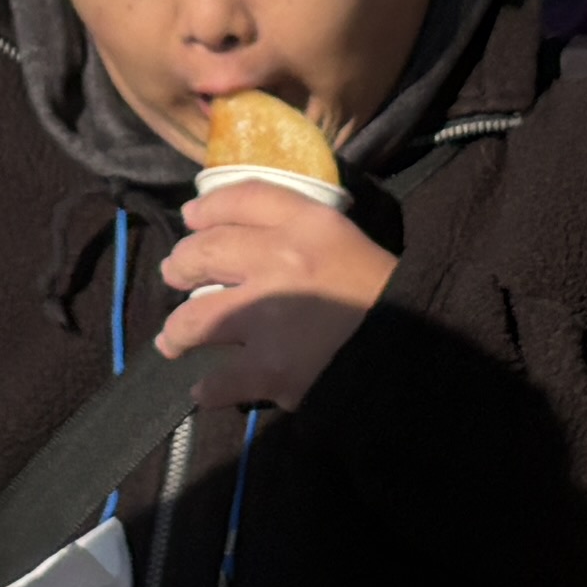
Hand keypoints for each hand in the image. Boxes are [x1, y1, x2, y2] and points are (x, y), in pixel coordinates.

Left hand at [155, 176, 396, 409]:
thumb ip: (298, 227)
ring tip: (172, 342)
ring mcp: (269, 317)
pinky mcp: (271, 367)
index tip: (190, 220)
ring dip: (177, 333)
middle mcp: (281, 262)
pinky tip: (203, 389)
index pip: (242, 198)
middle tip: (175, 276)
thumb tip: (237, 227)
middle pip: (203, 253)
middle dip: (181, 266)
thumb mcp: (347, 240)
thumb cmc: (384, 295)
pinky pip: (219, 380)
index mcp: (308, 224)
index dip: (207, 208)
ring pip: (196, 320)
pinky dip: (207, 387)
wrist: (414, 352)